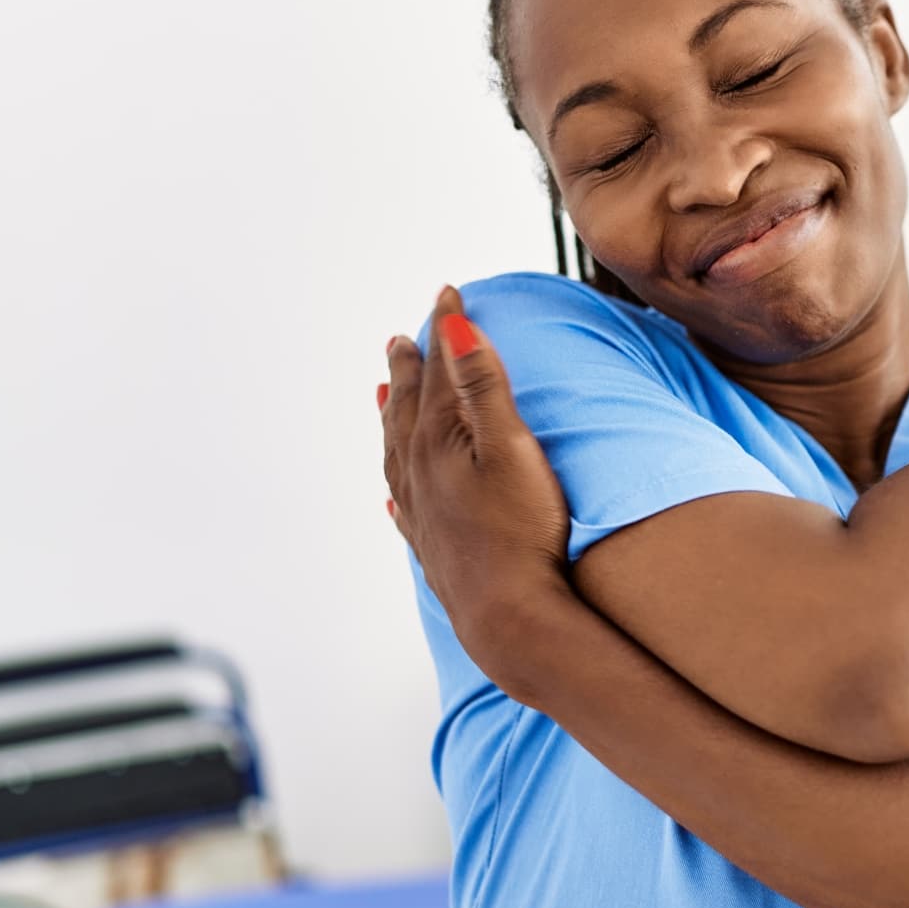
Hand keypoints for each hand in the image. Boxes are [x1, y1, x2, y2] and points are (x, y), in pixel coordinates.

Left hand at [380, 287, 573, 677]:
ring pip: (397, 452)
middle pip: (408, 406)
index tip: (447, 293)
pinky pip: (402, 505)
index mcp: (438, 440)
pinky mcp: (432, 546)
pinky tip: (393, 494)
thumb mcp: (511, 447)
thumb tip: (454, 326)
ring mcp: (421, 511)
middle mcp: (418, 471)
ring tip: (386, 395)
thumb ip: (483, 385)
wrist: (509, 614)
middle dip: (409, 369)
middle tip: (401, 340)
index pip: (440, 369)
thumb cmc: (522, 531)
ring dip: (393, 418)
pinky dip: (396, 486)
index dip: (445, 328)